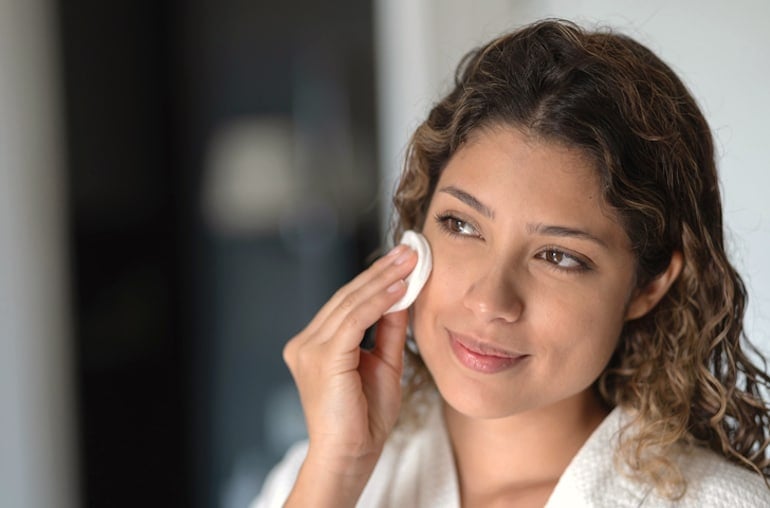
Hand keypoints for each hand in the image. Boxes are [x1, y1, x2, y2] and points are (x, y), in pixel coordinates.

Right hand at [282, 244, 417, 505]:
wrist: (349, 458)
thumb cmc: (364, 420)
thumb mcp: (384, 365)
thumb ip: (389, 331)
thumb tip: (403, 296)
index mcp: (316, 345)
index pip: (348, 303)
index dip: (377, 279)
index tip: (405, 260)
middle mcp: (306, 342)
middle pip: (347, 296)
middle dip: (382, 271)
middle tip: (411, 250)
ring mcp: (309, 348)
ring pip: (351, 303)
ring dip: (384, 280)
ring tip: (411, 261)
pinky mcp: (322, 356)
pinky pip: (354, 319)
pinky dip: (379, 301)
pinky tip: (400, 288)